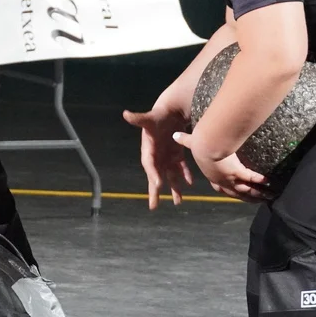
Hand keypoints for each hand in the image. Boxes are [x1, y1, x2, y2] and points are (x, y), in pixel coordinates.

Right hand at [123, 92, 194, 208]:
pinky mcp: (176, 154)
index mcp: (148, 149)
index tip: (158, 185)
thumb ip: (139, 118)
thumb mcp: (149, 118)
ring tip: (178, 201)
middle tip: (154, 206)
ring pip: (170, 175)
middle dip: (155, 191)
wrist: (169, 110)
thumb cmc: (158, 115)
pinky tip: (189, 182)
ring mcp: (166, 156)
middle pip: (155, 176)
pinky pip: (180, 167)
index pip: (149, 165)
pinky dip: (185, 174)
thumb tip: (126, 114)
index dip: (153, 174)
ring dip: (174, 187)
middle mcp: (156, 155)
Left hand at [172, 131, 269, 203]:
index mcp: (212, 175)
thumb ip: (186, 140)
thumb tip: (175, 135)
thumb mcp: (193, 142)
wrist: (206, 145)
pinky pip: (251, 179)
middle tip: (258, 198)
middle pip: (237, 193)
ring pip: (246, 190)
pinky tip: (269, 182)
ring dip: (256, 193)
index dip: (228, 189)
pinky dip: (260, 181)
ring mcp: (231, 178)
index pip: (220, 186)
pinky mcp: (238, 172)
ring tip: (267, 194)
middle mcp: (222, 180)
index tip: (234, 191)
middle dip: (247, 196)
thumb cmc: (199, 144)